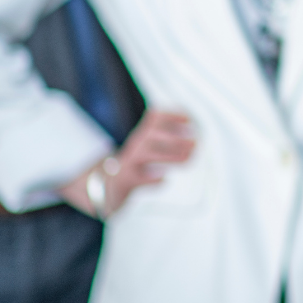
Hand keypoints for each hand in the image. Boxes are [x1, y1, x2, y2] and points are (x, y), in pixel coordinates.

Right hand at [58, 109, 195, 217]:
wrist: (106, 187)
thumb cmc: (136, 166)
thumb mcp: (152, 150)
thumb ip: (171, 144)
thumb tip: (196, 142)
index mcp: (143, 135)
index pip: (156, 117)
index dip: (174, 116)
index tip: (191, 120)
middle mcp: (135, 145)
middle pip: (151, 133)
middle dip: (174, 136)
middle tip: (195, 143)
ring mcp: (128, 162)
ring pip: (145, 153)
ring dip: (169, 155)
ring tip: (187, 158)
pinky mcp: (124, 181)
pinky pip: (135, 178)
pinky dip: (150, 179)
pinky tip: (163, 179)